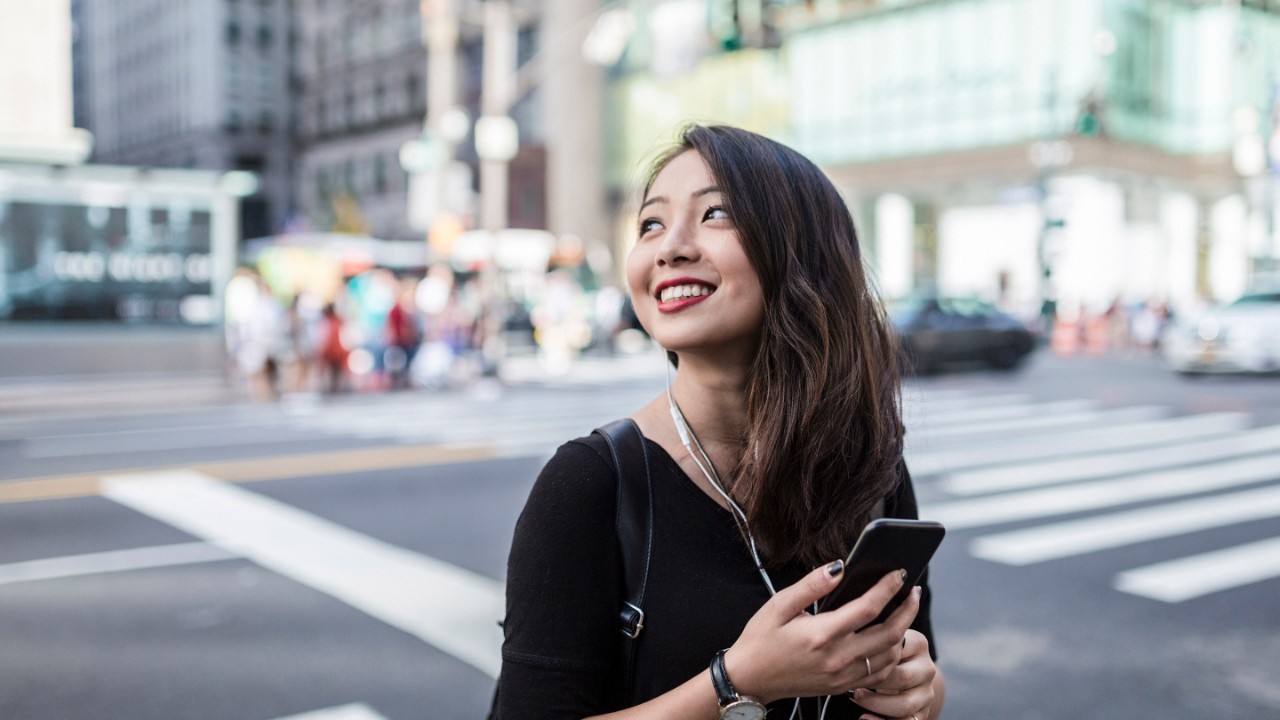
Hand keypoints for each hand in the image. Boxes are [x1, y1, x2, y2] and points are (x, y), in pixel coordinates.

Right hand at [722, 562, 919, 704]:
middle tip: (913, 591)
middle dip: (907, 610)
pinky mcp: (842, 687)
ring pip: (889, 656)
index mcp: (821, 635)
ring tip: (903, 611)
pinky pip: (879, 674)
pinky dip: (892, 655)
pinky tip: (890, 639)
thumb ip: (810, 585)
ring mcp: (842, 676)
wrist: (749, 679)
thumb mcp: (778, 605)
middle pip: (889, 634)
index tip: (899, 572)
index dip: (888, 588)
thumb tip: (839, 567)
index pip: (868, 608)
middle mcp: (837, 658)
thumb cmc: (761, 640)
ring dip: (903, 632)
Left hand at [849, 623, 936, 719]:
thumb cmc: (882, 653)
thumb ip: (872, 636)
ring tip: (855, 697)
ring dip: (875, 704)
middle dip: (871, 682)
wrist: (902, 674)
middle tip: (848, 682)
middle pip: (901, 677)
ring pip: (904, 704)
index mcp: (918, 643)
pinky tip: (864, 717)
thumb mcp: (880, 641)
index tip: (849, 660)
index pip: (896, 650)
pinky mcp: (923, 713)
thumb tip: (849, 642)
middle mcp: (927, 668)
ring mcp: (927, 693)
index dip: (871, 658)